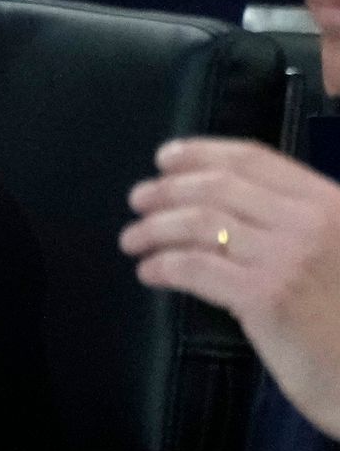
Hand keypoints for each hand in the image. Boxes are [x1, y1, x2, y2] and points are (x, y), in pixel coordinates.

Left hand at [125, 135, 339, 438]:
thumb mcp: (335, 256)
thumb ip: (293, 225)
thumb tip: (220, 204)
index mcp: (332, 204)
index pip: (254, 159)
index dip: (201, 153)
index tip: (165, 159)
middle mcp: (313, 223)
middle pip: (218, 187)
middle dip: (167, 190)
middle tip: (138, 201)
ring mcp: (289, 258)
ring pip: (199, 223)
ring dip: (154, 228)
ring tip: (132, 240)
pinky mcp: (266, 296)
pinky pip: (195, 267)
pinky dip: (162, 265)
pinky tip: (149, 273)